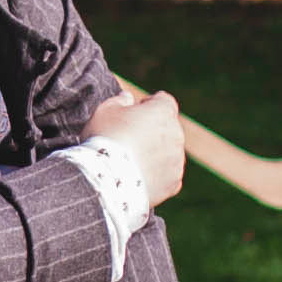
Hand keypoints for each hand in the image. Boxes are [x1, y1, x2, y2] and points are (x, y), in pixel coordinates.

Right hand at [84, 88, 184, 203]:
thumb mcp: (104, 112)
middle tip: (128, 140)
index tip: (135, 111)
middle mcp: (176, 134)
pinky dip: (156, 176)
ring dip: (155, 154)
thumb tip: (128, 98)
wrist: (106, 181)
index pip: (163, 101)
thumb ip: (119, 101)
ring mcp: (176, 160)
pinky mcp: (173, 183)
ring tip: (131, 163)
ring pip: (168, 153)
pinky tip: (137, 179)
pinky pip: (167, 176)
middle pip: (167, 128)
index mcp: (163, 111)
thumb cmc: (104, 140)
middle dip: (152, 131)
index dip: (149, 104)